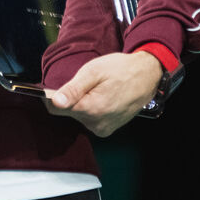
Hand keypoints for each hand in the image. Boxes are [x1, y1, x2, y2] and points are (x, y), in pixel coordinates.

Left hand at [44, 51, 161, 136]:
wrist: (147, 75)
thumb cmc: (120, 69)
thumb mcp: (93, 72)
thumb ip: (73, 89)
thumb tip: (55, 102)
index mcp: (92, 110)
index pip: (55, 109)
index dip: (51, 95)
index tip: (56, 84)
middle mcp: (97, 124)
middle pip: (67, 112)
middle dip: (71, 97)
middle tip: (86, 83)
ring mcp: (104, 129)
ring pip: (78, 116)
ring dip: (82, 102)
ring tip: (98, 89)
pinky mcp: (108, 129)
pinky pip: (89, 119)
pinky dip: (91, 108)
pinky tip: (102, 96)